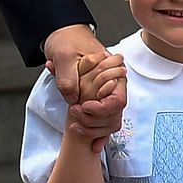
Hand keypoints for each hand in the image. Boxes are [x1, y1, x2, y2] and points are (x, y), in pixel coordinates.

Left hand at [44, 24, 126, 152]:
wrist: (63, 37)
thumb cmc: (67, 42)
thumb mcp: (64, 56)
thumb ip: (68, 77)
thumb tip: (72, 98)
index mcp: (112, 74)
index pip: (118, 100)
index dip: (102, 109)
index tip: (83, 107)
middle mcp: (113, 88)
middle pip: (114, 116)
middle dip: (94, 121)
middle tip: (74, 114)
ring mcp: (106, 97)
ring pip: (109, 123)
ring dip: (93, 130)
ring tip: (73, 125)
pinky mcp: (97, 104)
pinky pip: (103, 124)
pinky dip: (98, 136)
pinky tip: (92, 146)